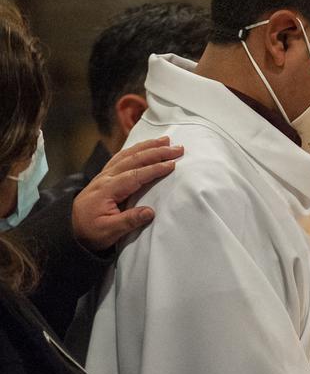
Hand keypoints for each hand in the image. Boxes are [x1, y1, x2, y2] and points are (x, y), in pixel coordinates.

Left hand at [72, 137, 182, 251]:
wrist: (68, 229)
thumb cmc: (89, 232)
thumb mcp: (108, 232)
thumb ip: (129, 221)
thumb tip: (150, 212)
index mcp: (107, 190)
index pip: (135, 175)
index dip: (155, 169)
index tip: (172, 164)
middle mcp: (106, 178)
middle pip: (133, 160)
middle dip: (157, 152)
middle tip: (177, 148)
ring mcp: (104, 175)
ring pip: (128, 155)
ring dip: (147, 146)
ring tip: (165, 141)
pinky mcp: (105, 176)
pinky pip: (121, 157)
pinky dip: (135, 149)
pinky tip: (144, 147)